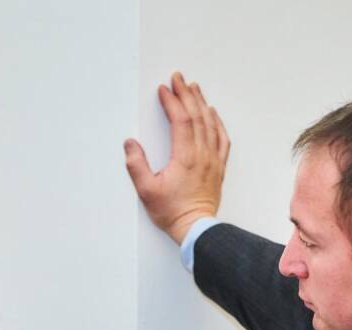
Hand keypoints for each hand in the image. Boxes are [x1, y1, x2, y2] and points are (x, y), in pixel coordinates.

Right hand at [124, 72, 230, 243]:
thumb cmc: (172, 212)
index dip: (172, 102)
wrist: (196, 228)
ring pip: (210, 123)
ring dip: (201, 103)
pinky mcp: (218, 167)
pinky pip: (222, 138)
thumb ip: (136, 165)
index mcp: (186, 157)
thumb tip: (130, 144)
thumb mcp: (146, 191)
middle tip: (178, 78)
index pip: (180, 120)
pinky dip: (217, 122)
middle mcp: (202, 154)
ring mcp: (213, 160)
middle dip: (186, 94)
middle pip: (197, 116)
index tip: (164, 89)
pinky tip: (212, 114)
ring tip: (194, 88)